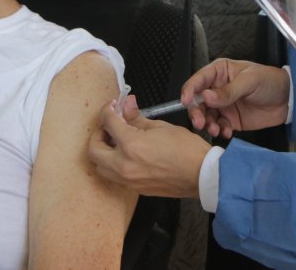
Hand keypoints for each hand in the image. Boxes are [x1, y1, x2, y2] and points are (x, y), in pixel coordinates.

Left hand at [87, 96, 209, 197]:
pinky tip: (126, 154)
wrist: (201, 175)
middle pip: (93, 149)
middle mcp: (124, 165)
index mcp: (131, 145)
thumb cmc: (186, 149)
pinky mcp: (135, 188)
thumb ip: (137, 118)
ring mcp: (128, 180)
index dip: (107, 110)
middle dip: (98, 133)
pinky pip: (115, 176)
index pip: (108, 123)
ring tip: (116, 140)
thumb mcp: (160, 126)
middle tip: (109, 124)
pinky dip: (114, 163)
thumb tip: (126, 106)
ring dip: (102, 151)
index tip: (112, 106)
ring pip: (100, 167)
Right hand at [181, 59, 288, 138]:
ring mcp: (223, 105)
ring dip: (207, 124)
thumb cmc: (270, 81)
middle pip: (198, 101)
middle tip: (200, 123)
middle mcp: (217, 89)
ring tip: (215, 130)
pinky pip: (218, 126)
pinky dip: (219, 131)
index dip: (189, 90)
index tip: (185, 102)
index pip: (198, 80)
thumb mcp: (249, 81)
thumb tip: (206, 96)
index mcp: (219, 72)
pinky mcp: (230, 120)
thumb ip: (228, 91)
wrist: (288, 100)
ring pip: (206, 116)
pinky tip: (227, 132)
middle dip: (196, 113)